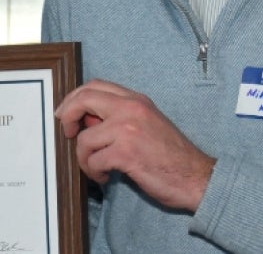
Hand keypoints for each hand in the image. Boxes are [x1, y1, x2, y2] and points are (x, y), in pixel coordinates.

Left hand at [54, 79, 215, 211]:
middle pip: (83, 99)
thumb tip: (86, 121)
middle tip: (68, 133)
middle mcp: (131, 109)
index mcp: (136, 100)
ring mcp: (127, 129)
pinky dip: (95, 173)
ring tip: (97, 169)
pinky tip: (106, 177)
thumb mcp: (146, 124)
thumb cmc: (171, 156)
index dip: (74, 98)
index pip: (95, 85)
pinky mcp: (126, 153)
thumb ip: (118, 118)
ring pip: (84, 139)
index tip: (66, 113)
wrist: (196, 177)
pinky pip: (93, 160)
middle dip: (67, 116)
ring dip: (84, 159)